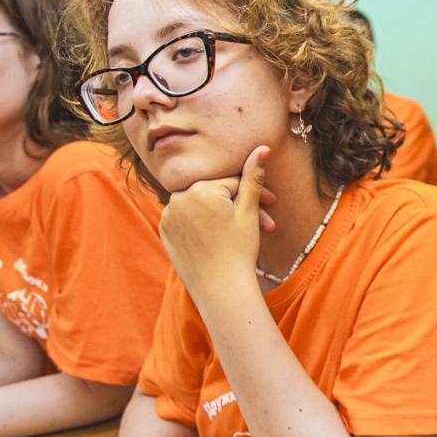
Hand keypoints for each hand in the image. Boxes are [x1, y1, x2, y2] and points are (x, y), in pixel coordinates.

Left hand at [159, 146, 275, 294]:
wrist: (221, 289)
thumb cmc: (239, 250)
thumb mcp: (249, 211)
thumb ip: (253, 177)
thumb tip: (263, 147)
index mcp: (200, 189)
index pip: (231, 183)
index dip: (253, 194)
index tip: (271, 206)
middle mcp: (178, 198)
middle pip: (214, 193)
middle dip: (237, 205)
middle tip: (263, 221)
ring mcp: (168, 215)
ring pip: (200, 205)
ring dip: (219, 214)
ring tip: (239, 231)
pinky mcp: (164, 231)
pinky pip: (186, 219)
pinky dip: (201, 224)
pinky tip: (216, 237)